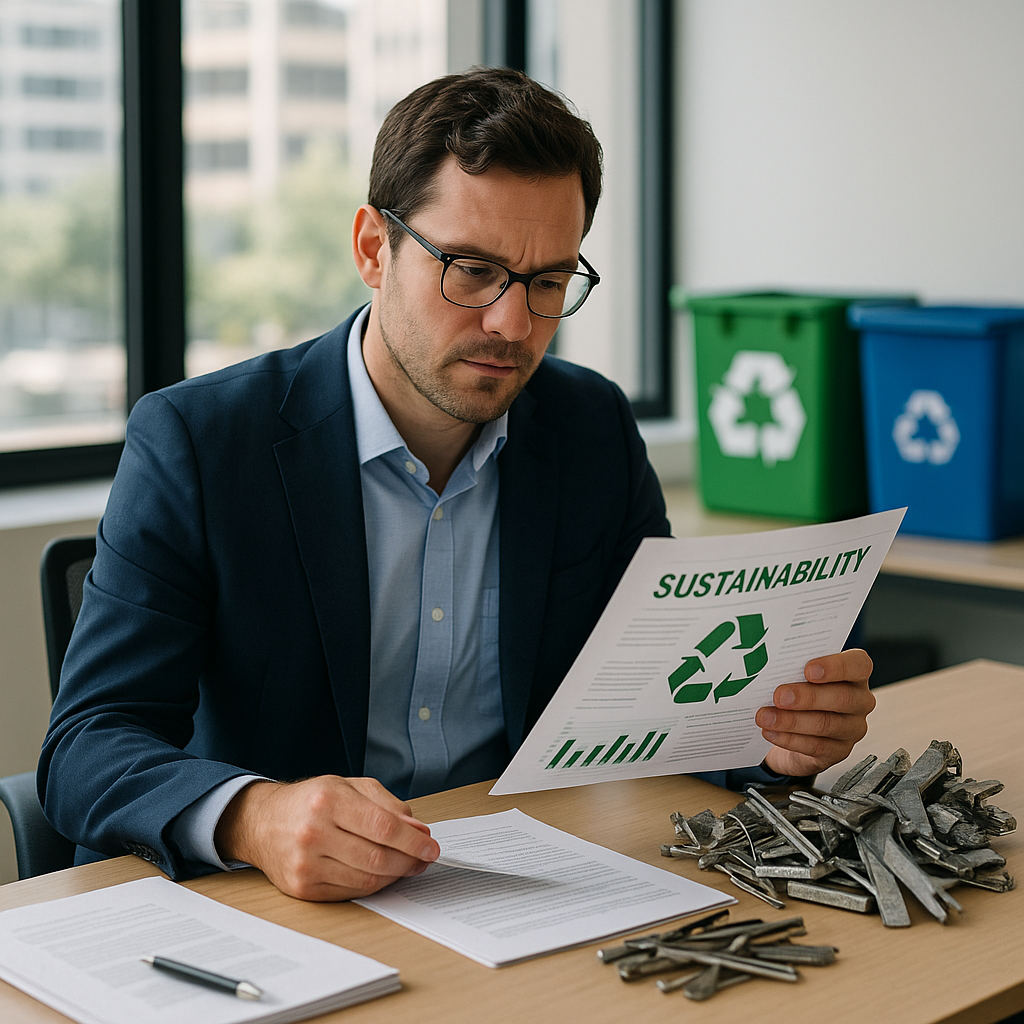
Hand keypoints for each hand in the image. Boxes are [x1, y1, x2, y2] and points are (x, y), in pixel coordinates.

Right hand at [214, 775, 439, 901]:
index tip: (431, 847)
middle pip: (377, 857)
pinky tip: (381, 874)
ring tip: (406, 866)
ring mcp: (305, 864)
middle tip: (424, 859)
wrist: (263, 822)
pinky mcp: (302, 888)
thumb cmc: (312, 801)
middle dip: (409, 861)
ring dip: (394, 875)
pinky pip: (350, 892)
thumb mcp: (350, 786)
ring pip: (366, 879)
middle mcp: (313, 832)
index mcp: (328, 800)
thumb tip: (418, 830)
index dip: (414, 841)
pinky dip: (373, 886)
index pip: (384, 827)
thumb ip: (388, 805)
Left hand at [757, 649, 874, 777]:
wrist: (794, 727)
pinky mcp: (839, 751)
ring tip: (766, 717)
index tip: (809, 669)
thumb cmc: (798, 691)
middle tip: (779, 696)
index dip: (835, 667)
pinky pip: (816, 746)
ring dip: (791, 721)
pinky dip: (789, 739)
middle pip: (842, 698)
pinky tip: (771, 732)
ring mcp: (852, 727)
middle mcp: (859, 700)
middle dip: (806, 697)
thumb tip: (769, 666)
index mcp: (854, 673)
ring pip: (826, 724)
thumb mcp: (798, 674)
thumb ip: (793, 668)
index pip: (858, 665)